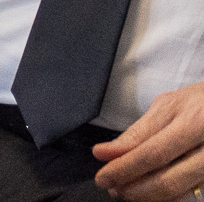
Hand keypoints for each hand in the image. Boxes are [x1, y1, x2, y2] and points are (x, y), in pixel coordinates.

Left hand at [95, 82, 203, 198]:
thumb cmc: (200, 104)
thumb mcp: (169, 106)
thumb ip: (140, 131)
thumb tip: (107, 152)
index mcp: (194, 123)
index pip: (152, 152)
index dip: (124, 167)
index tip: (103, 176)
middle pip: (168, 178)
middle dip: (133, 187)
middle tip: (111, 187)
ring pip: (180, 191)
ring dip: (147, 195)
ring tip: (125, 191)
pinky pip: (192, 194)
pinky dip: (168, 197)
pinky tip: (150, 192)